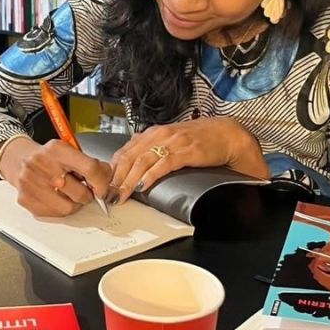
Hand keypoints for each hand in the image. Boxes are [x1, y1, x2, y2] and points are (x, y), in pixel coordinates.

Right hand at [0, 137, 112, 216]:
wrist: (18, 159)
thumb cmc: (47, 156)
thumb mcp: (68, 149)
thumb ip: (89, 163)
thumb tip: (108, 180)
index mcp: (57, 150)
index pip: (89, 168)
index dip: (102, 182)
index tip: (104, 188)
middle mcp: (43, 166)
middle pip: (80, 192)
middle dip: (88, 194)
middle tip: (86, 190)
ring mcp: (32, 185)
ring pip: (69, 207)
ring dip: (75, 203)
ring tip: (70, 193)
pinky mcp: (26, 200)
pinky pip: (54, 214)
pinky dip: (61, 208)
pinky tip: (58, 197)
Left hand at [108, 117, 269, 203]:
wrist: (226, 134)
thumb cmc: (199, 140)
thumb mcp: (170, 143)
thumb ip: (153, 153)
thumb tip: (134, 173)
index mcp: (152, 133)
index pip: (124, 151)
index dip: (111, 170)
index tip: (103, 185)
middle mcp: (158, 135)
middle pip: (129, 157)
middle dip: (115, 178)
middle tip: (107, 194)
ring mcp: (172, 142)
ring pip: (142, 161)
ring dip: (128, 180)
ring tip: (120, 195)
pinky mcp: (186, 150)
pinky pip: (163, 164)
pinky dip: (150, 176)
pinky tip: (142, 186)